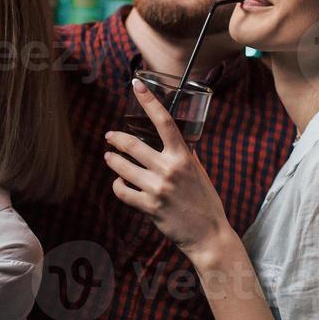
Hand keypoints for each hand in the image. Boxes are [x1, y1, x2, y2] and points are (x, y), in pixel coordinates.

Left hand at [104, 78, 230, 254]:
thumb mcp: (199, 172)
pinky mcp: (149, 207)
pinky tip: (120, 183)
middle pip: (133, 144)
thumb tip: (175, 140)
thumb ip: (185, 155)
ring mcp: (158, 188)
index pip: (164, 121)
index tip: (136, 85)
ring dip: (113, 160)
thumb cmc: (205, 201)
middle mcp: (170, 169)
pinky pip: (123, 191)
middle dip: (116, 138)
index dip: (149, 101)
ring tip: (109, 157)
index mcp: (184, 156)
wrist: (209, 234)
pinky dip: (118, 185)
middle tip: (110, 136)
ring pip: (123, 167)